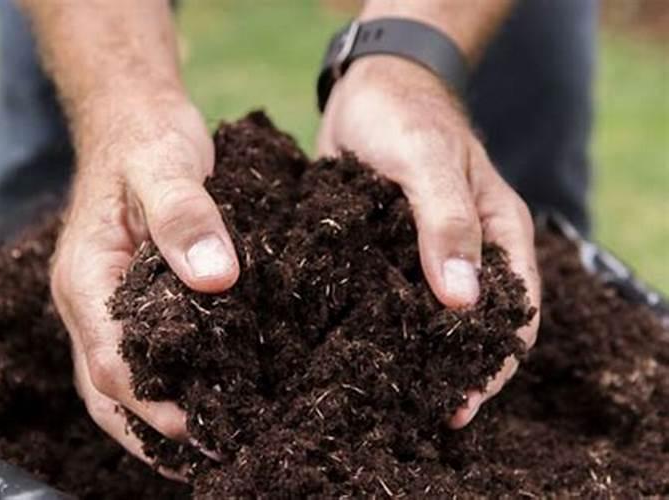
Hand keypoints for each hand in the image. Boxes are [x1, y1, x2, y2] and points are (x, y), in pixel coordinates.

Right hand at [51, 92, 238, 473]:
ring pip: (118, 382)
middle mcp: (88, 302)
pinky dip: (163, 388)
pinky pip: (138, 357)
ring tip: (209, 447)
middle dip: (153, 432)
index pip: (111, 362)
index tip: (205, 428)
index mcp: (87, 278)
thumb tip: (216, 278)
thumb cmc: (146, 139)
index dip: (154, 405)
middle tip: (213, 455)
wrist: (134, 120)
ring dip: (155, 420)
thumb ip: (185, 217)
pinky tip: (203, 398)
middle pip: (107, 390)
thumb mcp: (166, 166)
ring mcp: (105, 304)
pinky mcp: (129, 299)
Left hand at [317, 56, 540, 427]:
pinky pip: (386, 299)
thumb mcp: (430, 162)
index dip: (495, 364)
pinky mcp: (384, 255)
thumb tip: (464, 302)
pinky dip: (377, 326)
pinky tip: (353, 352)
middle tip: (421, 413)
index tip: (462, 404)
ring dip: (413, 356)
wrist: (365, 91)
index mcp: (499, 236)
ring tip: (387, 397)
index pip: (514, 315)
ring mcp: (423, 257)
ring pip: (426, 320)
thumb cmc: (406, 116)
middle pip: (471, 328)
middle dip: (453, 372)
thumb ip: (447, 224)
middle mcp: (467, 254)